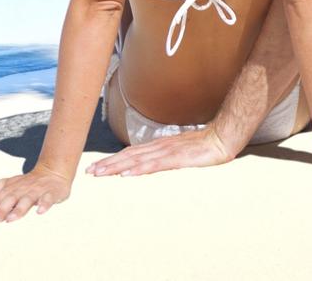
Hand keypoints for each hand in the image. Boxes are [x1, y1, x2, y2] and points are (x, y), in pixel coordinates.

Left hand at [0, 168, 71, 223]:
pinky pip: (47, 199)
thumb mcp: (5, 185)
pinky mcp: (50, 193)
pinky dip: (44, 205)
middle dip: (0, 210)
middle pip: (9, 199)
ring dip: (19, 209)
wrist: (52, 173)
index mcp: (9, 186)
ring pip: (26, 200)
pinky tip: (40, 212)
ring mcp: (35, 191)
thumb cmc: (25, 183)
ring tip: (11, 219)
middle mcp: (20, 188)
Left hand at [86, 127, 234, 177]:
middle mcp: (158, 147)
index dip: (112, 160)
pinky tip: (128, 173)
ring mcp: (166, 151)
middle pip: (128, 155)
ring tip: (101, 173)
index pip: (130, 153)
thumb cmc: (202, 147)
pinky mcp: (176, 158)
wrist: (221, 138)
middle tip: (90, 171)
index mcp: (157, 146)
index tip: (97, 166)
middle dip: (108, 163)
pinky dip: (139, 169)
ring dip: (117, 166)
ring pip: (136, 159)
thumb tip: (150, 164)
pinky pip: (154, 165)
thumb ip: (164, 157)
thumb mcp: (179, 153)